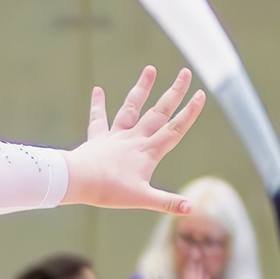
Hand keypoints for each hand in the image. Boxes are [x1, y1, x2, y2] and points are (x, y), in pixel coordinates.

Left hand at [65, 66, 205, 212]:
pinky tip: (97, 90)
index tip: (201, 93)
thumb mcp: (142, 199)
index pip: (174, 129)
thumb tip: (191, 209)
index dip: (189, 112)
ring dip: (142, 88)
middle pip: (159, 112)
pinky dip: (98, 104)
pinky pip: (98, 119)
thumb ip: (168, 202)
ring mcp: (116, 136)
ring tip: (150, 69)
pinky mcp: (98, 138)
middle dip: (174, 92)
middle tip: (185, 72)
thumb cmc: (109, 191)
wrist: (78, 181)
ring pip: (131, 107)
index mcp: (148, 152)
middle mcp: (134, 138)